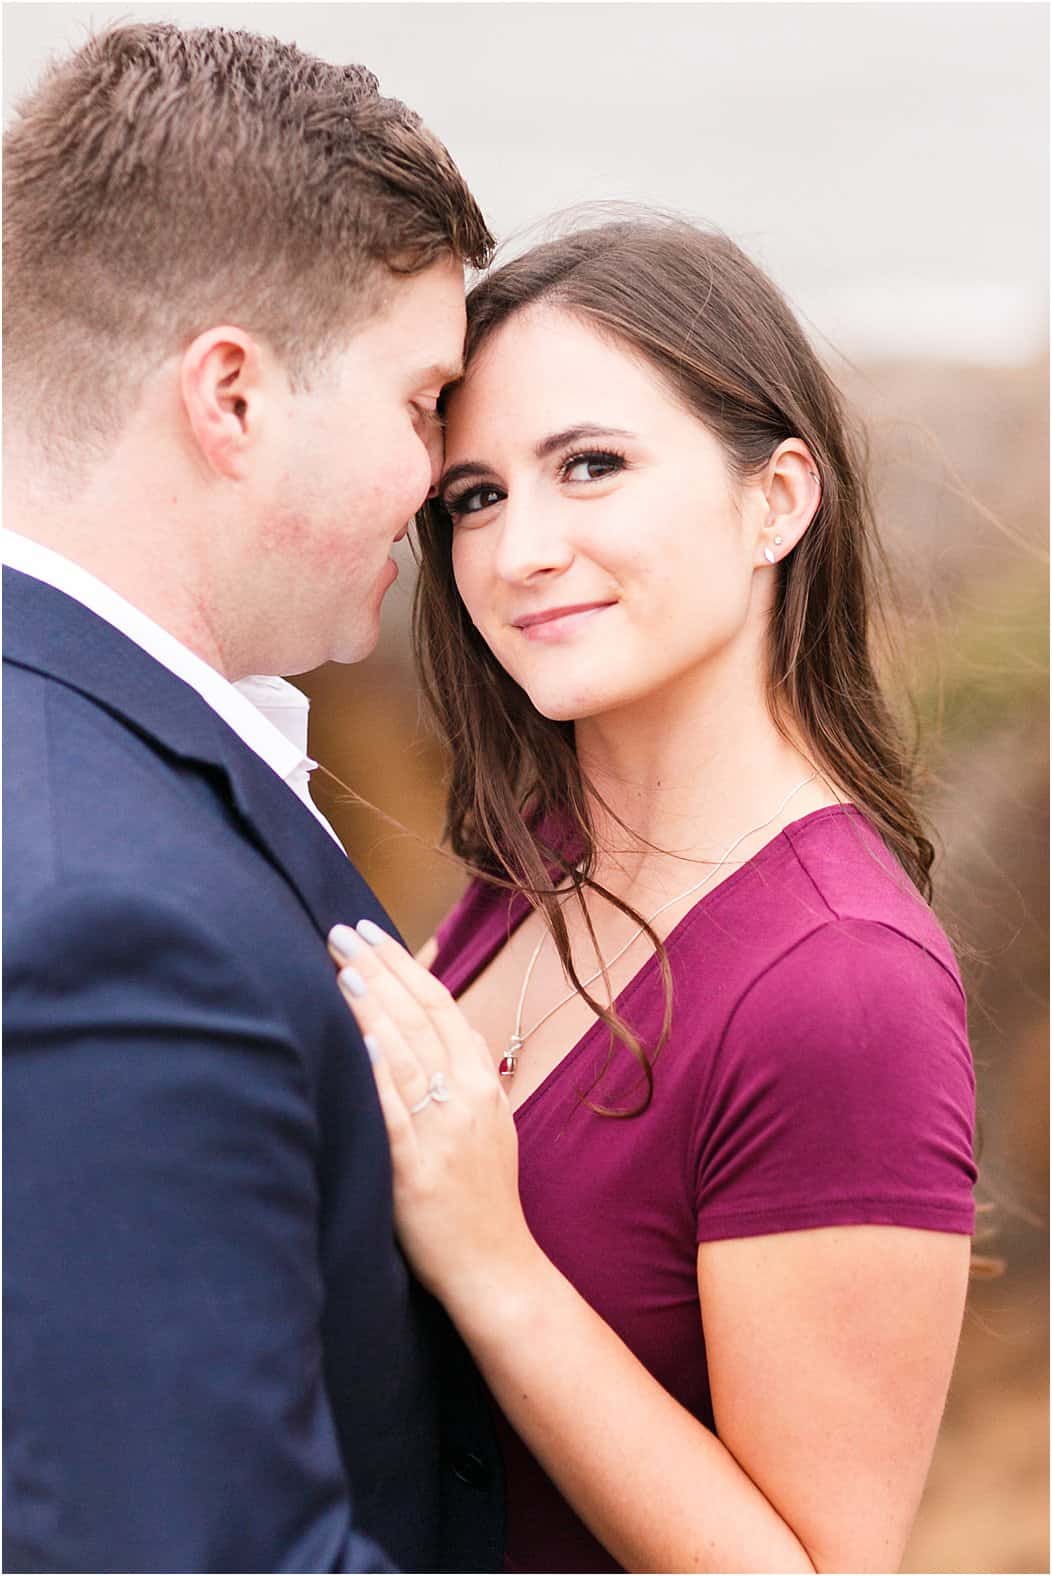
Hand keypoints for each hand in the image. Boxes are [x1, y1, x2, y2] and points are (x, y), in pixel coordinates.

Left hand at [327, 921, 534, 1303]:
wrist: (496, 1267)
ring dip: (369, 1003)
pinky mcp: (415, 1169)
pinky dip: (378, 1071)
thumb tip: (446, 1024)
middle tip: (340, 930)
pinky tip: (361, 1037)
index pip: (438, 1004)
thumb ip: (468, 1072)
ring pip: (403, 1052)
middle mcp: (466, 1096)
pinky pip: (394, 1112)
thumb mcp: (491, 1122)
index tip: (370, 930)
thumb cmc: (484, 1195)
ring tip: (340, 964)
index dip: (403, 963)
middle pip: (417, 1016)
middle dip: (377, 967)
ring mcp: (442, 1130)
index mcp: (481, 1081)